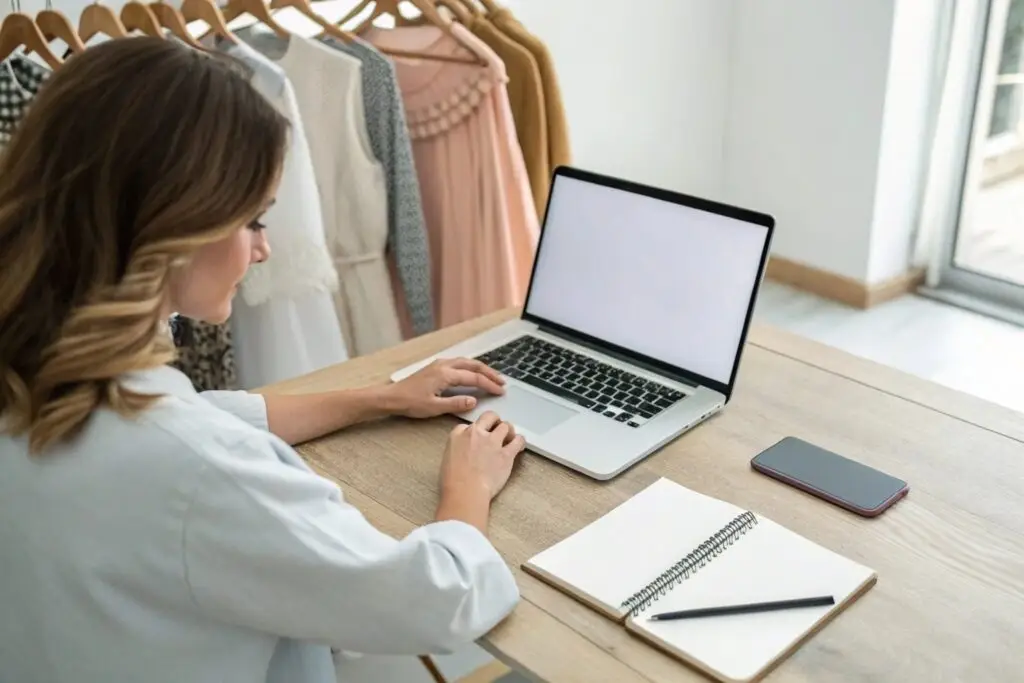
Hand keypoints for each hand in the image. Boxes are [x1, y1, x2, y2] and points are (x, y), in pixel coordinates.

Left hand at [386, 358, 505, 418]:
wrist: (392, 397)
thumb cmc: (411, 403)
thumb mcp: (434, 407)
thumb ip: (456, 404)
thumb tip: (474, 400)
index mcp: (445, 374)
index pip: (474, 378)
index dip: (489, 384)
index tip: (501, 391)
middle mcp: (444, 365)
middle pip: (473, 366)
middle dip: (489, 373)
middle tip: (502, 382)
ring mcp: (439, 364)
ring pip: (466, 362)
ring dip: (480, 369)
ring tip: (492, 377)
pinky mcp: (436, 367)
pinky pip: (458, 363)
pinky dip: (470, 367)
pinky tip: (472, 373)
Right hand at [440, 411, 525, 499]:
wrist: (465, 491)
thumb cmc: (452, 481)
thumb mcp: (447, 459)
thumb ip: (457, 449)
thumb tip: (465, 452)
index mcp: (458, 434)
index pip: (468, 425)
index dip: (475, 431)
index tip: (477, 438)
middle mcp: (476, 433)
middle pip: (489, 417)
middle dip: (494, 420)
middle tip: (497, 428)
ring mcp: (492, 442)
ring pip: (505, 426)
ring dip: (508, 430)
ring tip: (509, 438)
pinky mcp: (506, 453)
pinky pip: (517, 441)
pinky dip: (519, 441)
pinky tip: (519, 445)